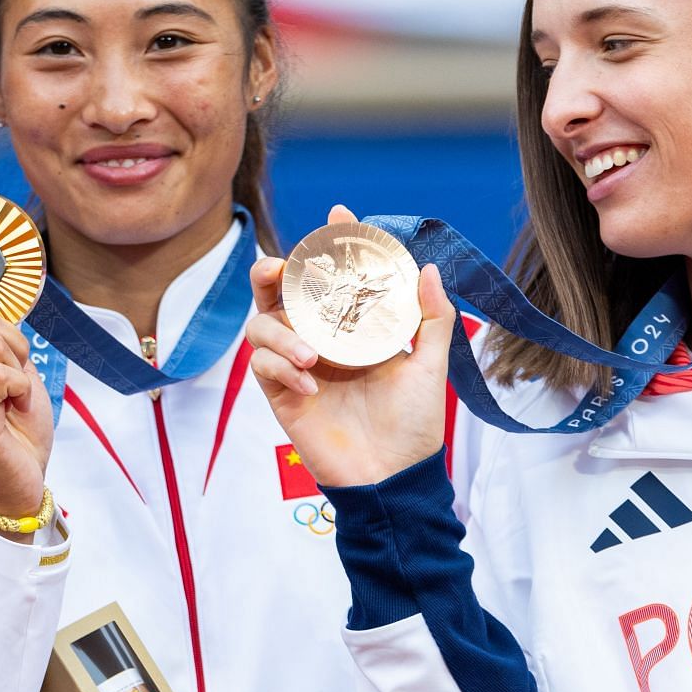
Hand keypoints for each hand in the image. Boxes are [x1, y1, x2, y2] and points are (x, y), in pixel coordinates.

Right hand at [0, 280, 52, 531]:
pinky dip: (22, 388)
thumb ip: (0, 342)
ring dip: (21, 370)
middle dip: (14, 342)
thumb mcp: (12, 375)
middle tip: (17, 377)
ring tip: (15, 400)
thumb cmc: (13, 433)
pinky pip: (2, 373)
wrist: (14, 489)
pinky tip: (16, 409)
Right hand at [247, 204, 453, 486]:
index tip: (340, 214)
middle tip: (282, 268)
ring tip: (312, 355)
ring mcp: (296, 366)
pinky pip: (261, 366)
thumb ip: (431, 317)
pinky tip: (311, 385)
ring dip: (280, 331)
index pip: (335, 276)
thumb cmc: (413, 424)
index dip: (332, 243)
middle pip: (279, 292)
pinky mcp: (280, 395)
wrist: (393, 477)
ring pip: (260, 325)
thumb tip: (426, 267)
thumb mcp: (430, 366)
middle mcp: (320, 340)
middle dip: (272, 272)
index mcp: (352, 328)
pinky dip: (281, 367)